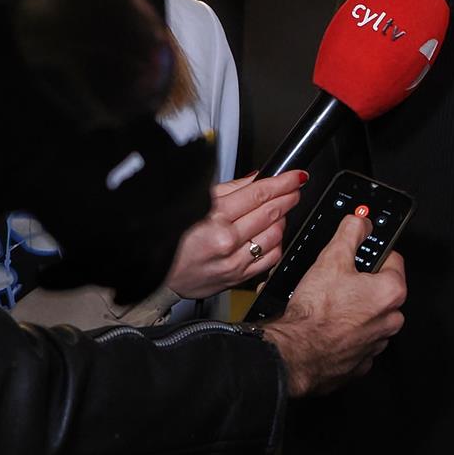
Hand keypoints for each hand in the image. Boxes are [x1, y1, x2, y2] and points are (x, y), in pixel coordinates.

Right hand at [164, 170, 306, 297]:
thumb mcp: (197, 202)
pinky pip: (270, 259)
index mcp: (214, 217)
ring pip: (275, 235)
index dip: (283, 182)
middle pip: (271, 213)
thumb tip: (257, 178)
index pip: (259, 194)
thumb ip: (231, 189)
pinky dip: (277, 244)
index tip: (295, 176)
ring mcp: (233, 262)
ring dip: (283, 219)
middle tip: (294, 189)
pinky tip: (272, 235)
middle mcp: (226, 241)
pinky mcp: (238, 278)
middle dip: (288, 197)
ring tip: (279, 211)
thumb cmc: (173, 237)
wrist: (158, 274)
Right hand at [261, 215, 405, 396]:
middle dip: (362, 284)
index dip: (372, 252)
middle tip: (339, 281)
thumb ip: (351, 232)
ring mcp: (376, 344)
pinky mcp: (360, 363)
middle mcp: (390, 320)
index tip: (360, 254)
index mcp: (391, 292)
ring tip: (330, 305)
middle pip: (381, 290)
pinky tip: (328, 328)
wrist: (295, 354)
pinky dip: (346, 335)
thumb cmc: (315, 312)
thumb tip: (361, 222)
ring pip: (370, 317)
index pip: (392, 259)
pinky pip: (358, 342)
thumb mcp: (332, 258)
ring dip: (355, 310)